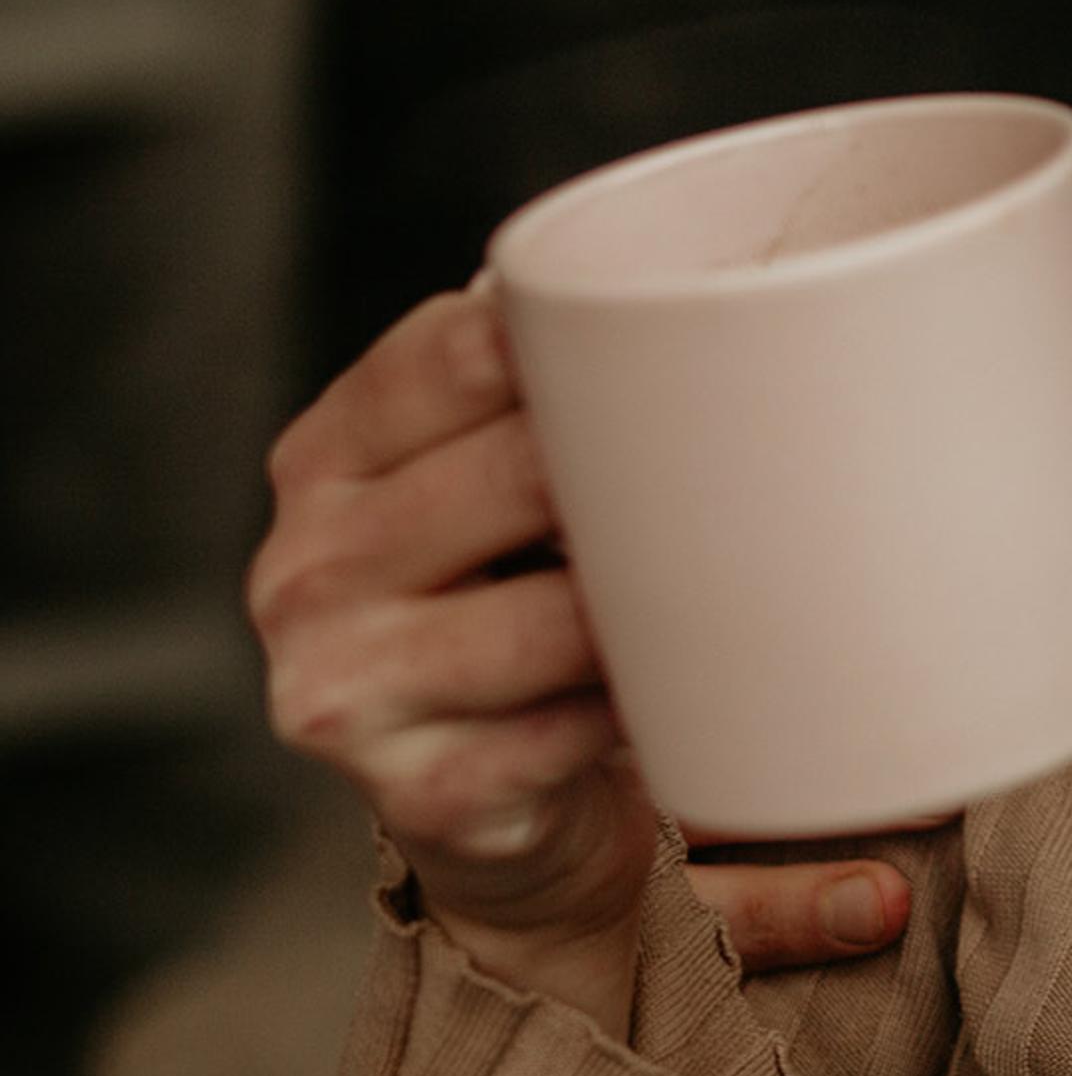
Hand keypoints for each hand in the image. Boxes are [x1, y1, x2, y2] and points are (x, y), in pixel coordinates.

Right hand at [251, 292, 911, 1029]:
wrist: (480, 796)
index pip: (453, 352)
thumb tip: (726, 279)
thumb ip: (552, 385)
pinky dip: (653, 703)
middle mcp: (310, 567)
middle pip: (520, 475)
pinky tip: (692, 684)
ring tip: (738, 574)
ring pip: (560, 616)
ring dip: (664, 598)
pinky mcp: (423, 794)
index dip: (586, 341)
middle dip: (646, 470)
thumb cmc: (516, 591)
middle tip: (757, 462)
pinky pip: (581, 728)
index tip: (697, 340)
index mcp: (326, 457)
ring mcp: (348, 687)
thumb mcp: (492, 479)